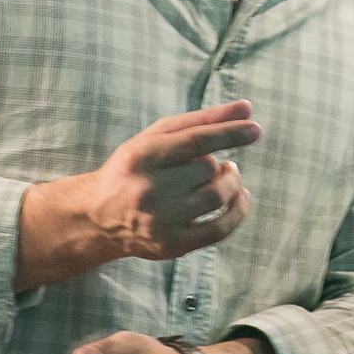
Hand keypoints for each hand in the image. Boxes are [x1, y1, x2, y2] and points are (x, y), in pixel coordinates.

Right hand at [16, 102, 258, 289]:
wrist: (98, 217)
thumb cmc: (136, 167)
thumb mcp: (157, 137)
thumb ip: (202, 120)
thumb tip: (248, 107)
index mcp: (141, 156)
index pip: (194, 142)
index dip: (229, 133)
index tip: (255, 129)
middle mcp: (148, 190)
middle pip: (207, 168)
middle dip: (218, 163)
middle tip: (214, 164)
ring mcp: (159, 221)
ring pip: (216, 196)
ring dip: (231, 183)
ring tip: (226, 176)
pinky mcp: (171, 246)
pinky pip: (219, 231)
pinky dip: (237, 213)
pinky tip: (239, 198)